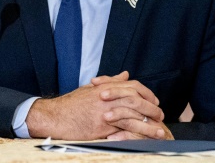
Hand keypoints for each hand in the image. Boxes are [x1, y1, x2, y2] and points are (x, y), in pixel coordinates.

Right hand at [26, 71, 163, 139]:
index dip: (146, 93)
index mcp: (106, 87)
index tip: (154, 100)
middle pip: (136, 99)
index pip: (132, 86)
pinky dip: (137, 134)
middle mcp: (107, 97)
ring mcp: (105, 111)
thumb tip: (125, 75)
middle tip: (160, 115)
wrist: (54, 116)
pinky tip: (145, 139)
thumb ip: (109, 81)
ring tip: (160, 130)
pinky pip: (124, 129)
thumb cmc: (70, 104)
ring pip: (133, 115)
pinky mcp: (102, 126)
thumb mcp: (90, 89)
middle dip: (151, 108)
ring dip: (149, 124)